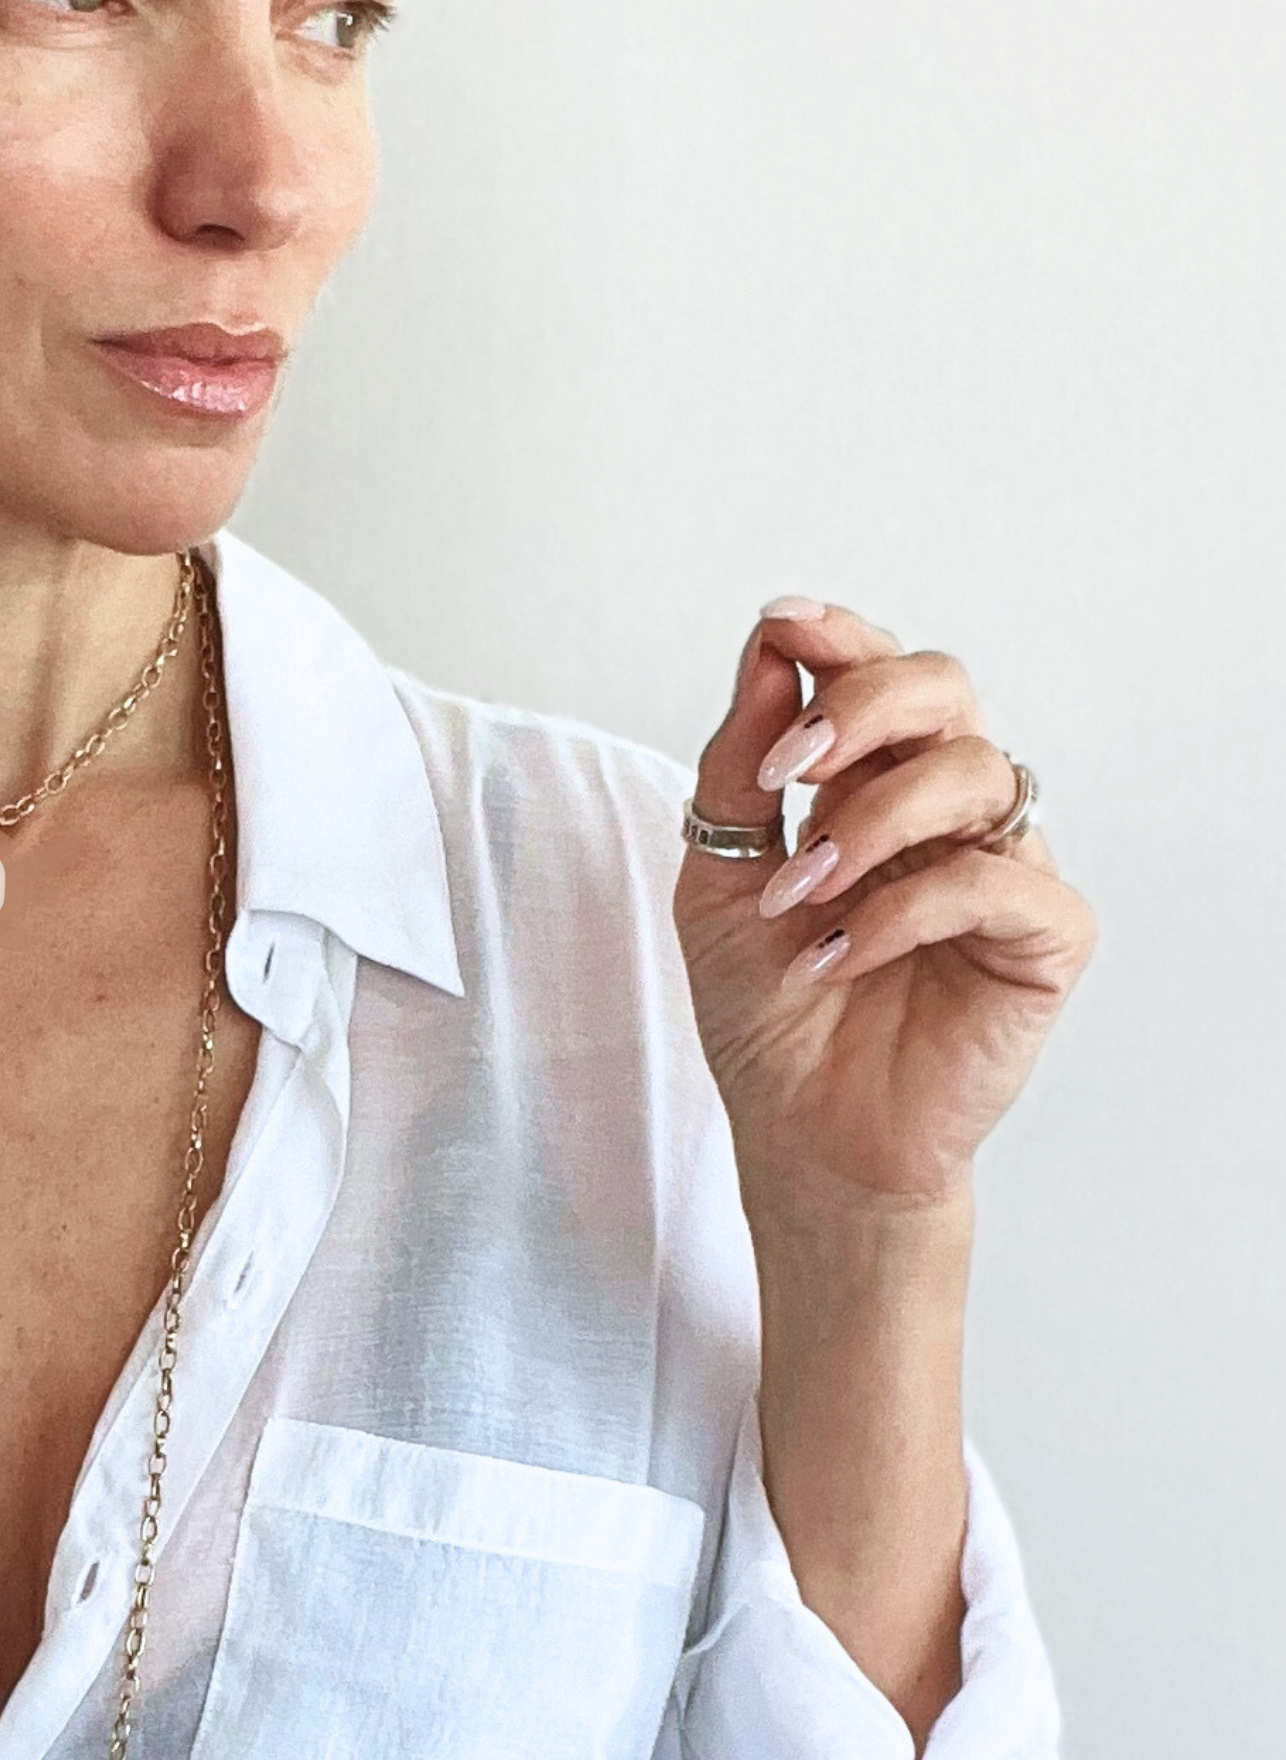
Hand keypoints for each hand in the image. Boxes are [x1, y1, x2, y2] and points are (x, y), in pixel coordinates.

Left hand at [673, 598, 1098, 1221]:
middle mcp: (944, 812)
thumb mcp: (716, 876)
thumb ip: (740, 769)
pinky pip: (995, 882)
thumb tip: (767, 651)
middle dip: (860, 706)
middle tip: (786, 771)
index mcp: (870, 783)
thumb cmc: (767, 1010)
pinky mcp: (1042, 941)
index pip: (877, 674)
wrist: (800, 1132)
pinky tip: (835, 957)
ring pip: (975, 771)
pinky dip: (901, 911)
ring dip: (868, 821)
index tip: (782, 627)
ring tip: (797, 896)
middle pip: (945, 687)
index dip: (841, 636)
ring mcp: (1000, 867)